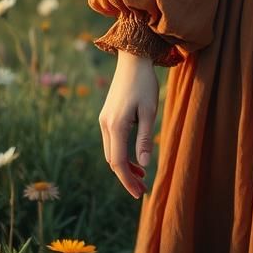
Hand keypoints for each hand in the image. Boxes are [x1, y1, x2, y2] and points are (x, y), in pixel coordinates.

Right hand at [98, 50, 159, 198]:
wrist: (132, 58)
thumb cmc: (145, 84)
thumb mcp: (149, 111)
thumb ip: (144, 138)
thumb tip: (144, 165)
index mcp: (116, 126)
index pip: (118, 163)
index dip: (128, 181)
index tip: (139, 193)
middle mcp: (105, 124)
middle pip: (112, 160)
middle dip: (126, 176)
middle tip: (143, 188)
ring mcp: (104, 119)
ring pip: (111, 151)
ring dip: (124, 165)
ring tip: (141, 175)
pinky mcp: (107, 114)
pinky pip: (112, 141)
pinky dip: (121, 152)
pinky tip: (134, 156)